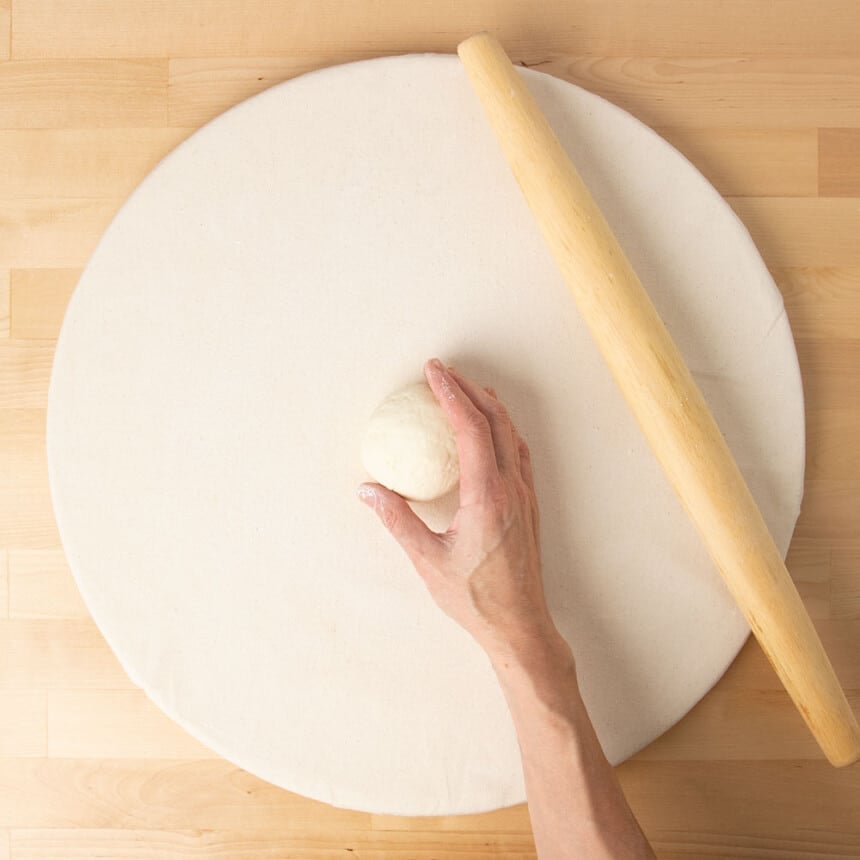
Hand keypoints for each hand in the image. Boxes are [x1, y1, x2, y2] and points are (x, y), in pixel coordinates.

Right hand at [358, 358, 561, 664]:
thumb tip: (369, 490)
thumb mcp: (427, 560)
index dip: (451, 394)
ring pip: (512, 433)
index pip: (470, 428)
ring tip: (468, 390)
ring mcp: (524, 495)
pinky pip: (519, 453)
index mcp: (487, 495)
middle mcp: (511, 487)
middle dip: (469, 389)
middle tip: (443, 372)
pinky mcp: (529, 505)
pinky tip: (493, 431)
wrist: (521, 624)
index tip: (434, 372)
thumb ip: (397, 520)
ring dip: (489, 406)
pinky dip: (504, 429)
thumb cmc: (475, 598)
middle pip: (495, 420)